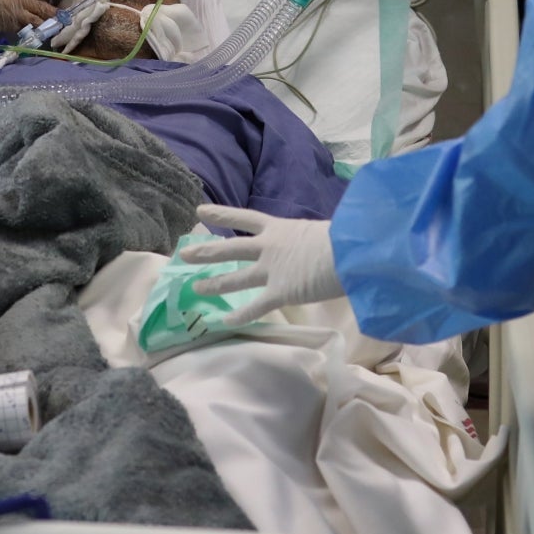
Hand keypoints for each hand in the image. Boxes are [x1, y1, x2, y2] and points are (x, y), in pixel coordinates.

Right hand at [0, 0, 55, 35]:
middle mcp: (22, 1)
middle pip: (43, 7)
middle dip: (53, 13)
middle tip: (64, 17)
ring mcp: (17, 16)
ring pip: (37, 21)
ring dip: (44, 25)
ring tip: (53, 30)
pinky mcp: (10, 28)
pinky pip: (23, 31)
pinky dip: (28, 33)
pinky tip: (32, 36)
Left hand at [184, 205, 345, 325]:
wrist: (349, 252)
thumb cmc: (344, 237)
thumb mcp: (318, 230)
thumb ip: (307, 238)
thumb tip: (312, 244)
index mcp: (280, 228)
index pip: (245, 217)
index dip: (221, 214)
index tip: (200, 212)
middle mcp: (269, 247)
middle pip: (230, 249)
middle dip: (206, 252)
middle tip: (185, 254)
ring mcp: (271, 270)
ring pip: (235, 278)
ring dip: (214, 284)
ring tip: (194, 288)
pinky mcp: (280, 292)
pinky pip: (255, 307)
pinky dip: (239, 315)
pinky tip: (224, 321)